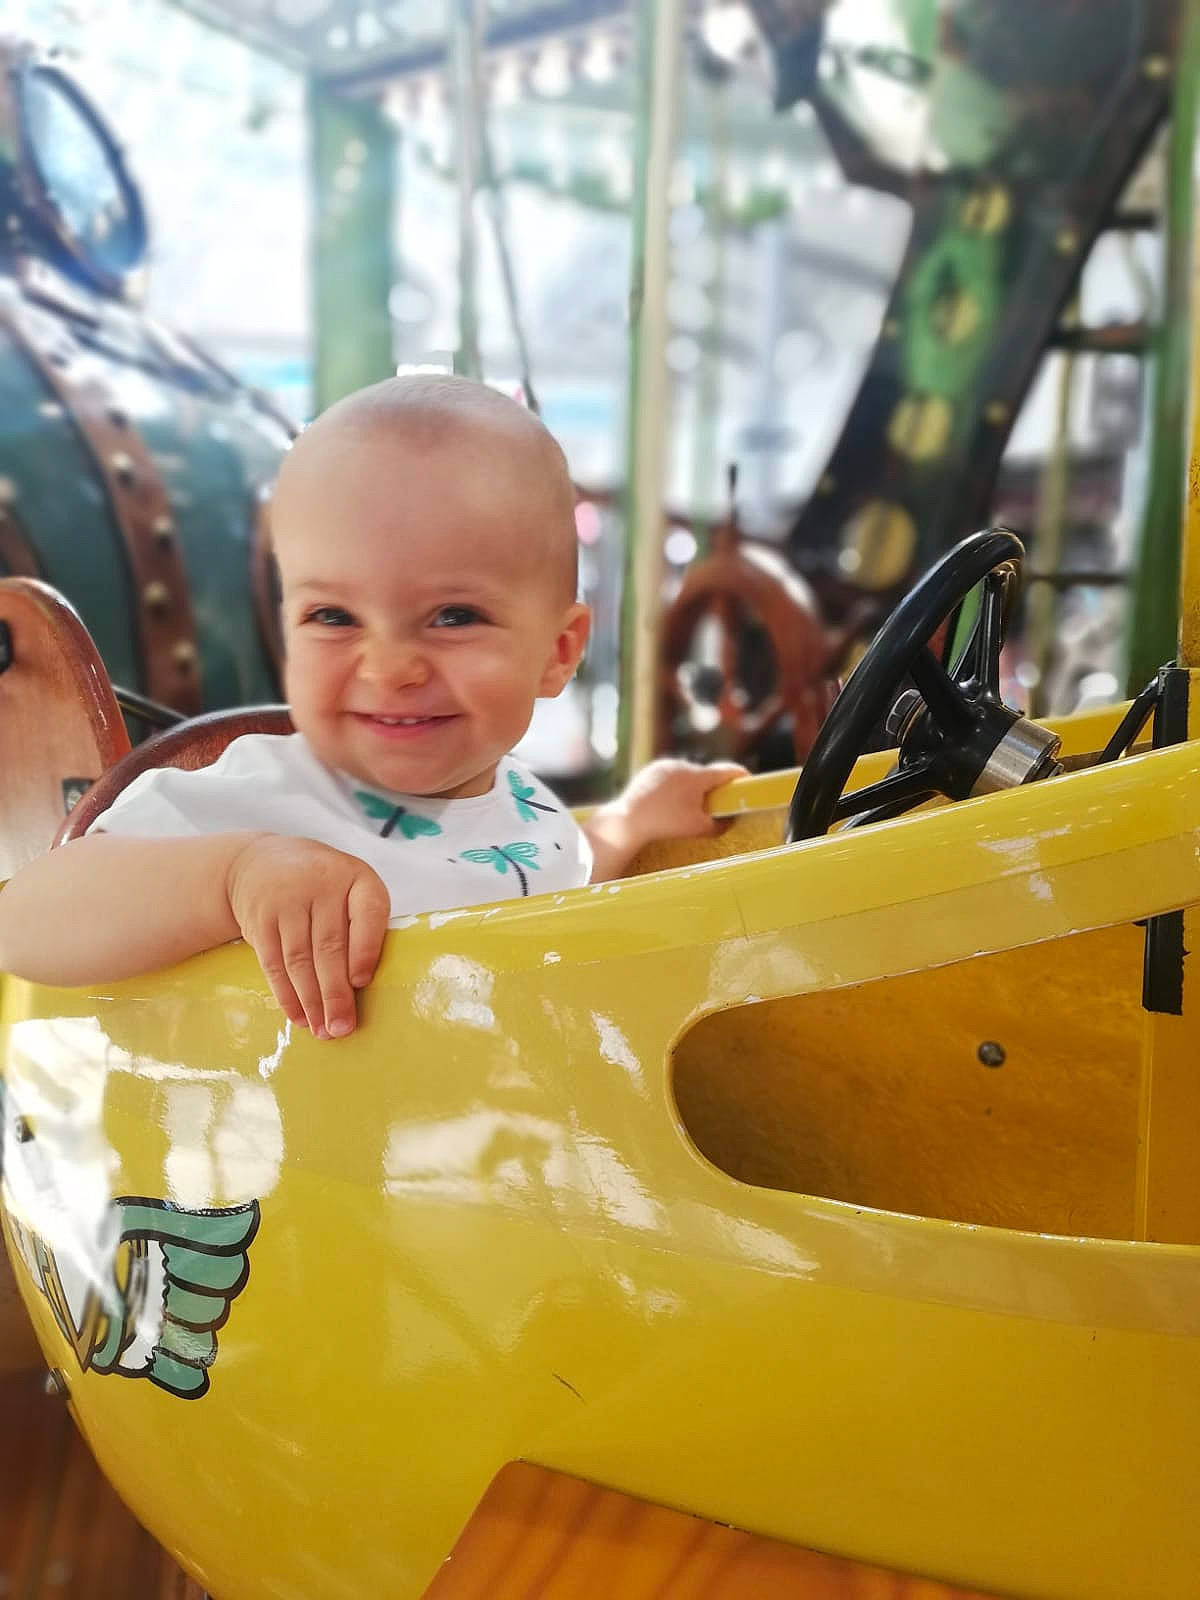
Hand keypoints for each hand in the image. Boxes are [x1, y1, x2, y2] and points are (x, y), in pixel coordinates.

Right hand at [225, 835, 389, 1038]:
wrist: (261, 862)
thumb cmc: (323, 886)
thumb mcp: (349, 888)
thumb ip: (361, 926)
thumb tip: (364, 989)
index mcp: (357, 877)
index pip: (367, 913)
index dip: (365, 950)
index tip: (361, 983)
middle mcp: (321, 884)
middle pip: (329, 946)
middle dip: (335, 993)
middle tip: (342, 1028)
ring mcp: (287, 900)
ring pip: (299, 960)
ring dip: (311, 1001)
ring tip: (323, 1031)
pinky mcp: (260, 919)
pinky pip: (273, 963)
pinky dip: (286, 995)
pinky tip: (298, 1016)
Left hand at [585, 759, 747, 879]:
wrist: (627, 821)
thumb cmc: (665, 825)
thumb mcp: (698, 828)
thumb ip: (720, 825)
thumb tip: (729, 822)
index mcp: (697, 776)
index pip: (727, 770)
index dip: (741, 776)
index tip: (748, 781)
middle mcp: (682, 765)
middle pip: (706, 774)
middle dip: (714, 788)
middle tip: (719, 803)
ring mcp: (664, 766)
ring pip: (688, 775)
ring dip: (693, 788)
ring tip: (689, 807)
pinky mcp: (650, 770)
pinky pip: (671, 776)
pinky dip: (676, 787)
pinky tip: (672, 803)